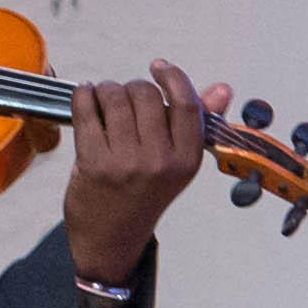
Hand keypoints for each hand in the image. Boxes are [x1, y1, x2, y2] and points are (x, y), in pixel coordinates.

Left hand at [58, 62, 225, 287]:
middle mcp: (160, 161)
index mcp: (188, 160)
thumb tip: (223, 89)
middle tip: (122, 98)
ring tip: (102, 100)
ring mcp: (126, 162)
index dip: (172, 78)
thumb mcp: (177, 164)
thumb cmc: (143, 196)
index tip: (158, 67)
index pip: (187, 104)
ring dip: (105, 91)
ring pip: (115, 98)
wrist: (111, 240)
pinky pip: (86, 111)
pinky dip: (83, 96)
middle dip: (131, 88)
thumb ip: (195, 124)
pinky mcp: (93, 163)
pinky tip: (85, 97)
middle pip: (146, 95)